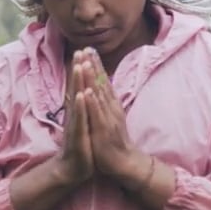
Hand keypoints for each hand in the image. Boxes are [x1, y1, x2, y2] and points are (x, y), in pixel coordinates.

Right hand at [53, 52, 94, 184]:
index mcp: (79, 110)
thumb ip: (82, 107)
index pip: (80, 86)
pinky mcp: (78, 134)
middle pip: (77, 87)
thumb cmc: (81, 144)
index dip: (82, 69)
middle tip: (79, 50)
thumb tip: (82, 91)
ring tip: (79, 65)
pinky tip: (82, 95)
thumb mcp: (83, 122)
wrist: (74, 168)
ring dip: (78, 82)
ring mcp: (75, 123)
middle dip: (79, 69)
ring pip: (77, 99)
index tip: (84, 50)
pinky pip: (80, 118)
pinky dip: (81, 106)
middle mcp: (75, 114)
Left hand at [80, 49, 144, 183]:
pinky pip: (97, 114)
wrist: (123, 161)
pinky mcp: (104, 130)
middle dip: (94, 65)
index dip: (96, 65)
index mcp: (110, 105)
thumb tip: (98, 89)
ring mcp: (108, 118)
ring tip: (87, 63)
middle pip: (102, 83)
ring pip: (99, 95)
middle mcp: (111, 108)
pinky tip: (88, 91)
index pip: (103, 81)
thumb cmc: (112, 140)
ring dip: (93, 78)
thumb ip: (104, 103)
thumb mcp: (108, 118)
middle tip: (87, 48)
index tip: (89, 49)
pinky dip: (93, 102)